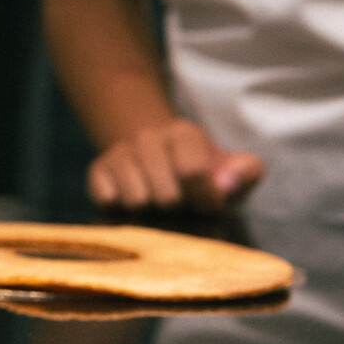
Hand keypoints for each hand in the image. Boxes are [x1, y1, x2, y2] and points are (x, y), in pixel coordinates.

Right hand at [86, 120, 264, 213]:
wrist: (160, 161)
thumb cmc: (205, 174)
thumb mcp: (235, 170)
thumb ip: (245, 171)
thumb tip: (225, 184)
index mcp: (183, 133)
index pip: (192, 170)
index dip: (204, 196)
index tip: (207, 201)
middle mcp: (147, 137)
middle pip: (164, 193)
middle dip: (177, 207)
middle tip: (180, 203)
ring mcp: (119, 152)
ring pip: (135, 198)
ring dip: (151, 211)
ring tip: (157, 203)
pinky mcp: (97, 170)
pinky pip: (106, 198)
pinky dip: (120, 207)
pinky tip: (131, 201)